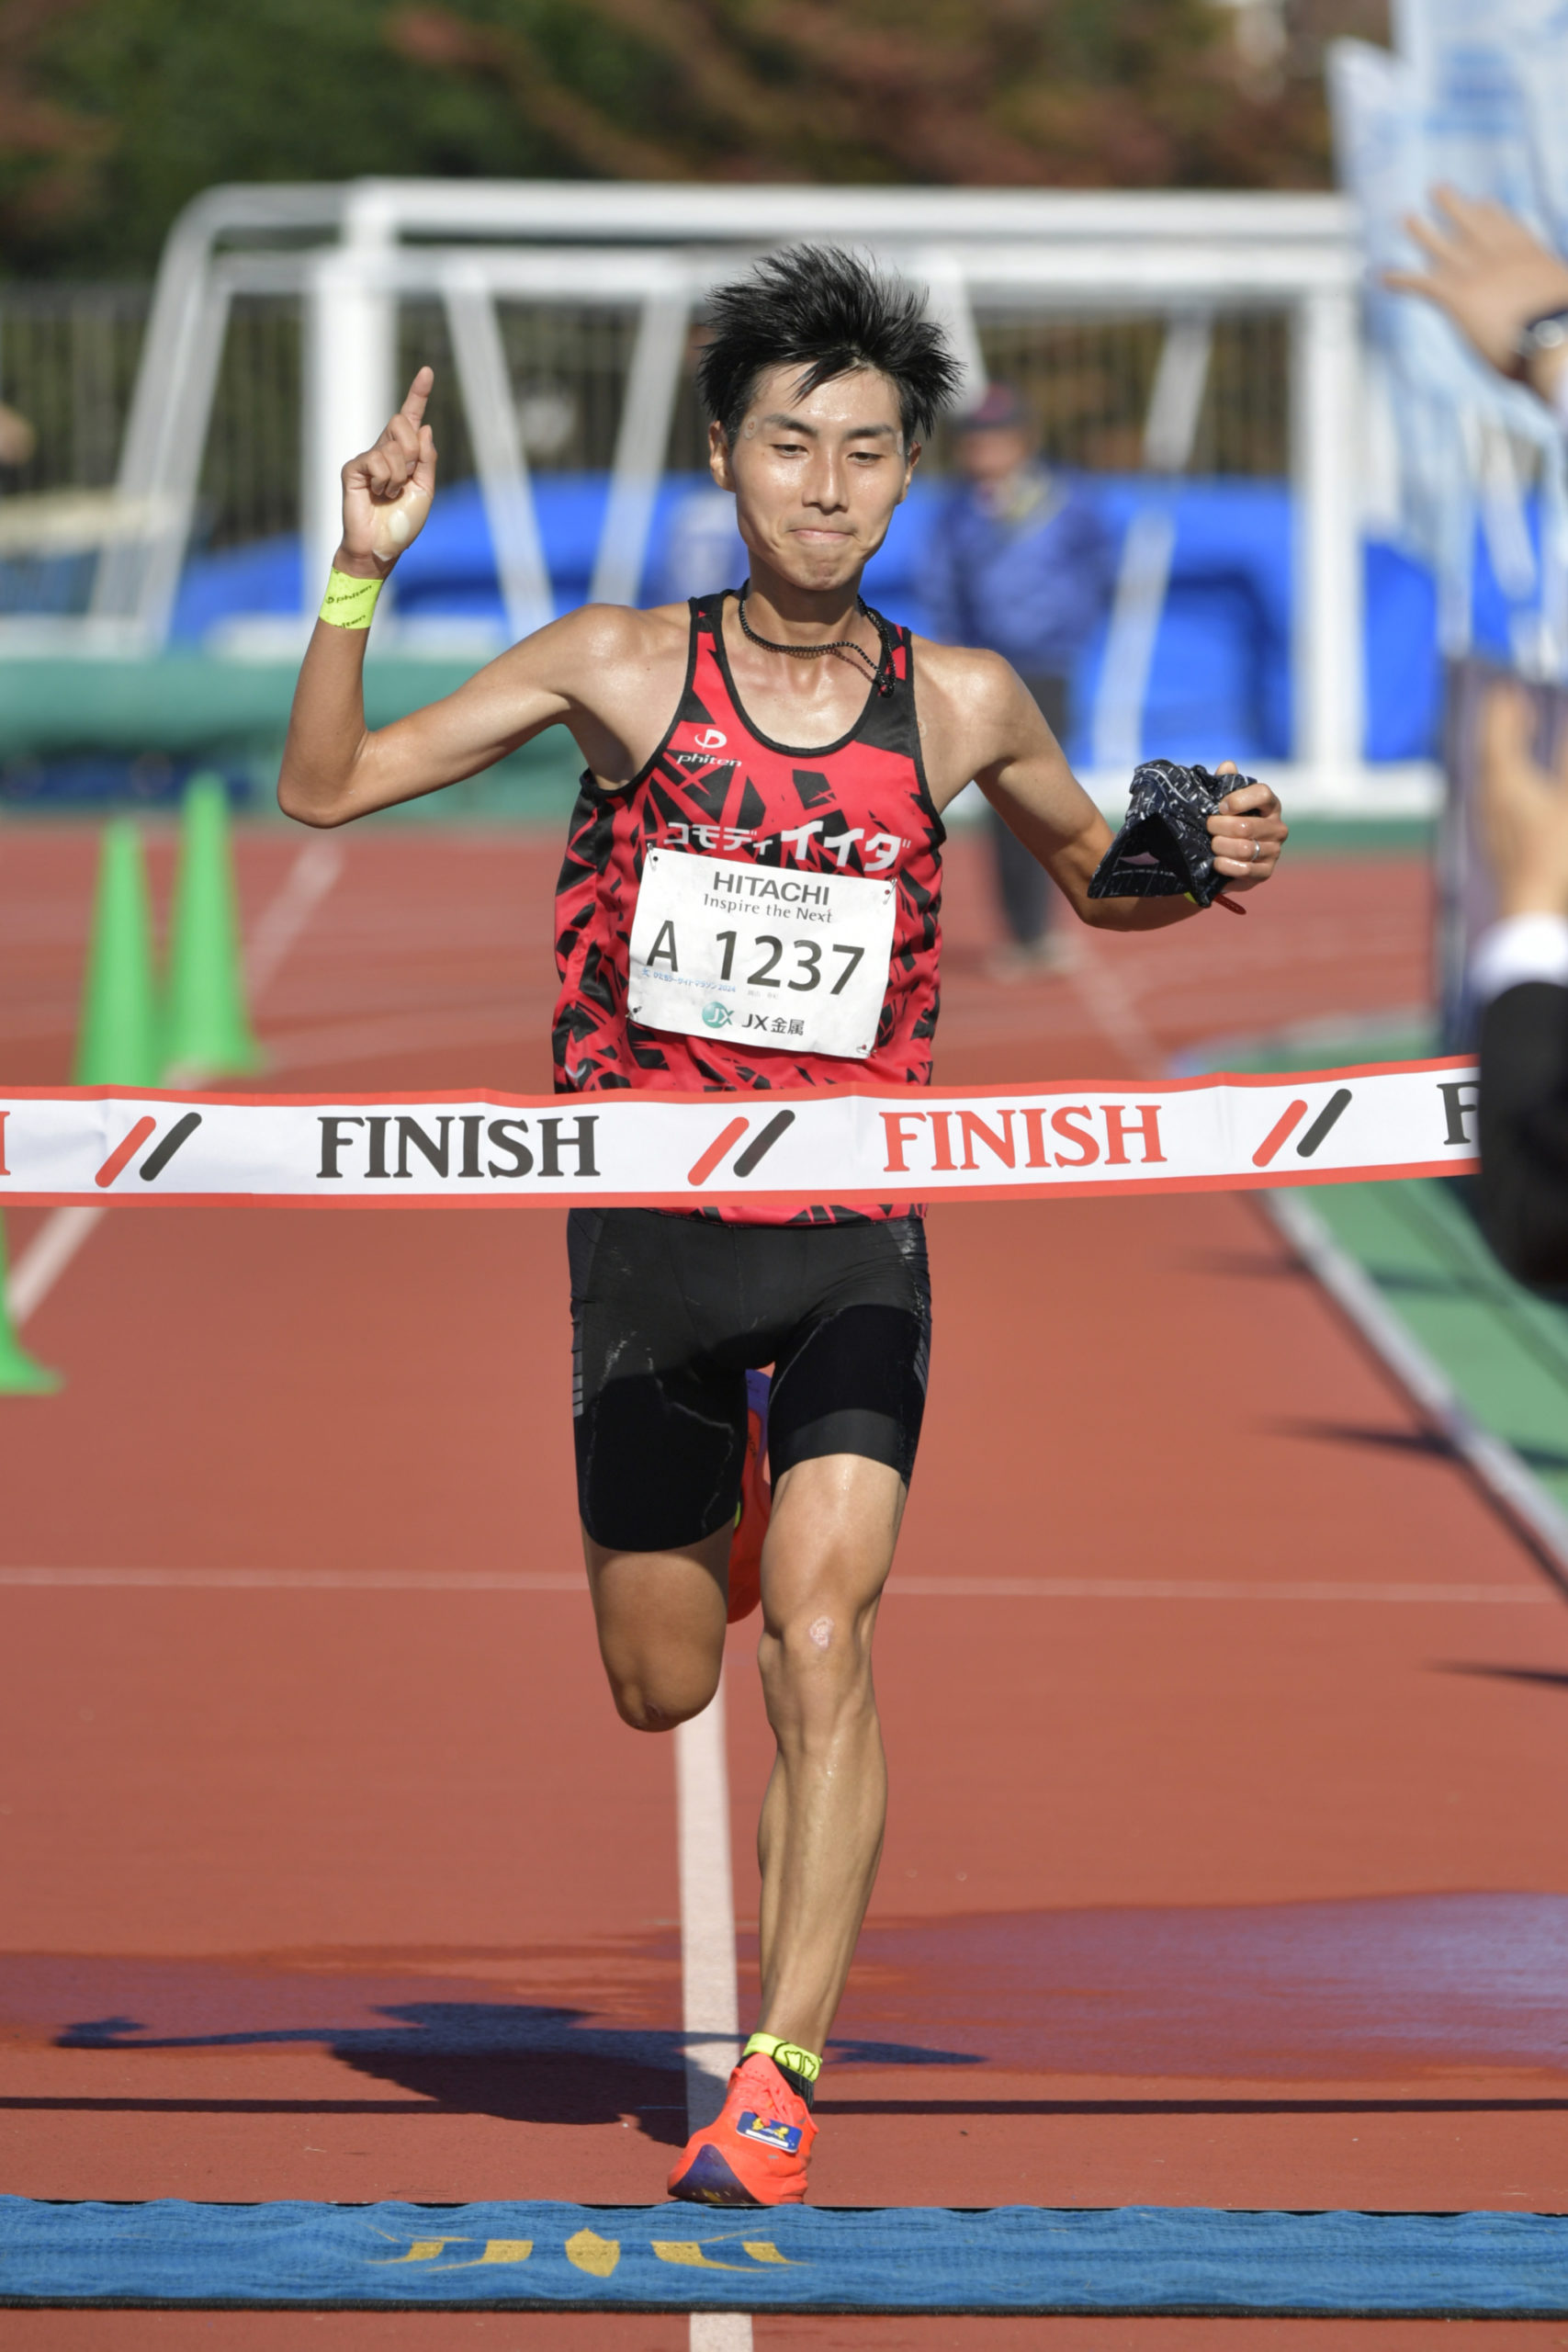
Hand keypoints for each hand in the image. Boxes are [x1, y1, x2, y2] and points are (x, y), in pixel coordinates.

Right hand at [337, 367, 436, 574]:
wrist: (382, 546)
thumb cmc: (403, 522)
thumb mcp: (425, 490)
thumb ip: (426, 459)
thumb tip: (424, 427)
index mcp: (404, 455)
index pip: (411, 419)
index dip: (418, 394)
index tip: (427, 371)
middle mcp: (384, 450)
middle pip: (403, 423)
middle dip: (413, 452)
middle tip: (407, 478)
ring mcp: (367, 457)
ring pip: (393, 446)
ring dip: (400, 476)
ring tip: (390, 493)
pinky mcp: (353, 467)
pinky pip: (377, 460)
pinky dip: (385, 480)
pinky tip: (378, 494)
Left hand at [1207, 763, 1285, 904]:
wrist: (1226, 857)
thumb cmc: (1226, 822)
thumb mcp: (1223, 802)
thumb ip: (1225, 783)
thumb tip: (1228, 765)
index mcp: (1270, 805)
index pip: (1263, 793)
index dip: (1239, 799)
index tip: (1220, 806)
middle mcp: (1277, 827)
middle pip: (1247, 826)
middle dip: (1220, 827)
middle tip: (1208, 828)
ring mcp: (1274, 850)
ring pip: (1245, 849)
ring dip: (1221, 847)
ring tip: (1211, 845)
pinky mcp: (1267, 872)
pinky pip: (1246, 869)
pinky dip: (1227, 866)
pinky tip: (1217, 862)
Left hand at [1385, 188, 1567, 399]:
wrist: (1558, 336)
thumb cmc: (1566, 331)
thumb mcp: (1562, 305)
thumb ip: (1551, 305)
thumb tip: (1557, 320)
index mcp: (1532, 259)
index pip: (1509, 230)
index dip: (1492, 216)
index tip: (1483, 202)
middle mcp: (1503, 258)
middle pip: (1473, 225)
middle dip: (1454, 207)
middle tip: (1437, 190)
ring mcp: (1479, 274)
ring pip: (1444, 247)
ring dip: (1422, 232)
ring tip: (1406, 218)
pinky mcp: (1458, 296)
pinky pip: (1422, 284)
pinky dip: (1401, 279)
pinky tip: (1383, 276)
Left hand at [1479, 680, 1567, 917]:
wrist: (1533, 906)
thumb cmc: (1555, 852)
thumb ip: (1567, 762)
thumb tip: (1566, 728)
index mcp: (1505, 783)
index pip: (1497, 737)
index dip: (1503, 712)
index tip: (1506, 689)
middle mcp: (1490, 800)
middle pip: (1490, 753)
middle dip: (1501, 726)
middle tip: (1512, 704)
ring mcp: (1491, 821)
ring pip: (1492, 775)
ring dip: (1505, 749)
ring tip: (1520, 733)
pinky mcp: (1498, 839)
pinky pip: (1497, 796)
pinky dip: (1508, 776)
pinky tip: (1518, 780)